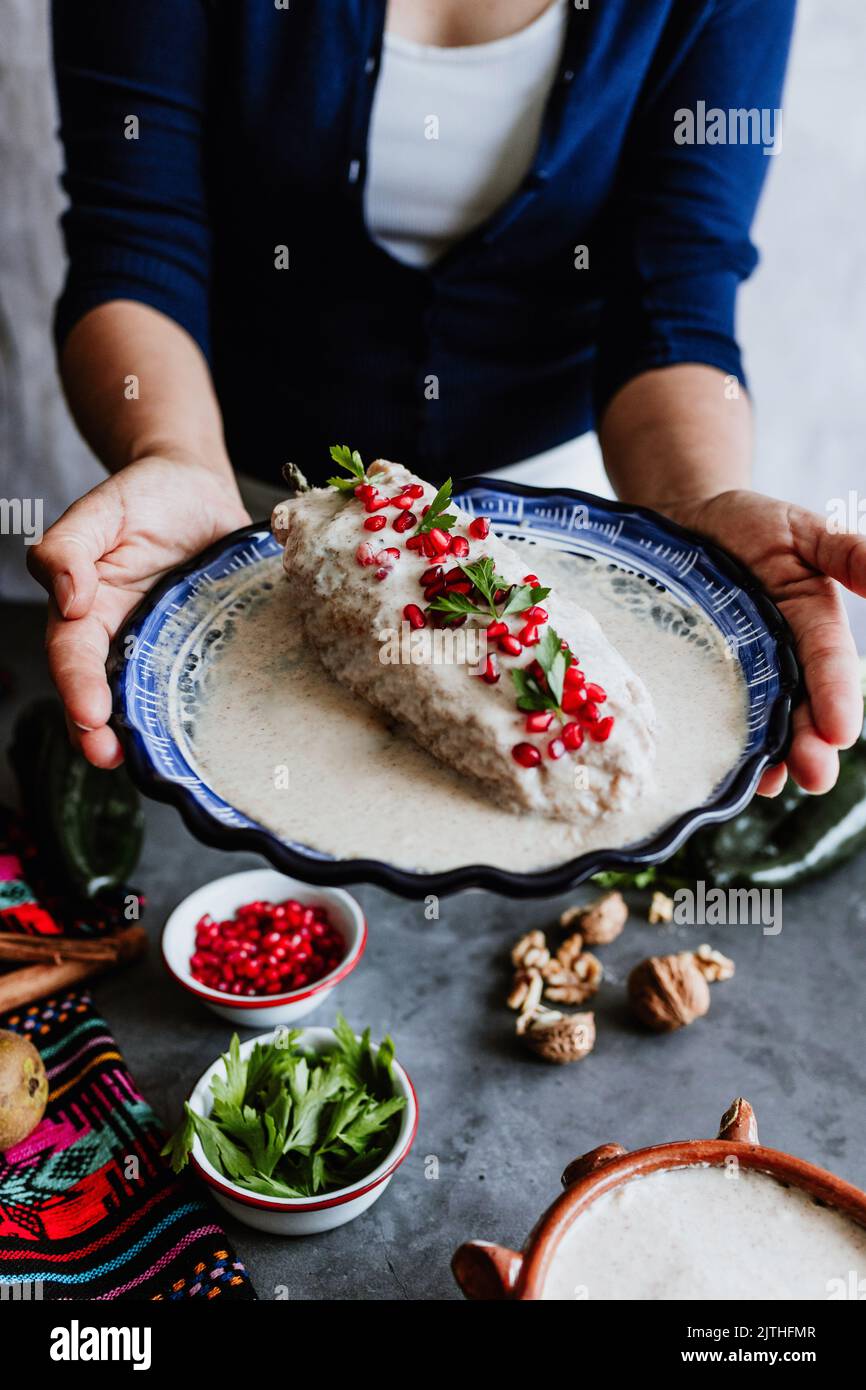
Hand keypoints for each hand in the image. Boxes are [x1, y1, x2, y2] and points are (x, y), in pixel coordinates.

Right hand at [28, 455, 249, 766]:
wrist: (197, 488)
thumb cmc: (146, 498)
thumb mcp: (101, 510)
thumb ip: (67, 548)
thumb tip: (68, 597)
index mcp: (89, 609)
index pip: (73, 654)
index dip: (77, 687)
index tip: (91, 716)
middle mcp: (121, 636)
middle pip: (102, 691)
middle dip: (97, 731)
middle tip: (108, 756)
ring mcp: (162, 647)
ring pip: (146, 699)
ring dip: (142, 734)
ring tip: (148, 762)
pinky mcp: (201, 647)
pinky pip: (195, 685)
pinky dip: (195, 714)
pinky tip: (207, 736)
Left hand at [666, 490, 865, 795]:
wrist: (681, 524)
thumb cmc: (747, 525)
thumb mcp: (802, 532)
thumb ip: (848, 554)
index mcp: (814, 626)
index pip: (830, 666)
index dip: (838, 698)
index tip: (841, 732)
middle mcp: (783, 661)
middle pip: (801, 710)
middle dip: (809, 745)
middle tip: (813, 775)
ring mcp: (740, 677)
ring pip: (762, 725)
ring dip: (770, 758)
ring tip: (771, 783)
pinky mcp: (700, 685)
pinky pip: (714, 721)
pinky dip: (722, 749)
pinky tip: (725, 774)